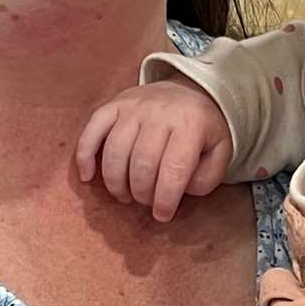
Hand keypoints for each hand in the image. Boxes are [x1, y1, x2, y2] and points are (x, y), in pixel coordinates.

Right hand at [75, 74, 232, 221]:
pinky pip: (92, 129)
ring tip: (124, 196)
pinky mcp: (113, 104)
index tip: (162, 215)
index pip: (173, 168)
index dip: (165, 198)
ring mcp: (132, 107)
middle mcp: (158, 113)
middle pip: (142, 162)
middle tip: (144, 203)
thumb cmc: (203, 128)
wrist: (189, 89)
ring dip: (116, 181)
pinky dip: (85, 155)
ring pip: (115, 149)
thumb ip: (206, 177)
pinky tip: (88, 177)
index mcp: (189, 125)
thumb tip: (178, 192)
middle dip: (141, 192)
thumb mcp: (221, 151)